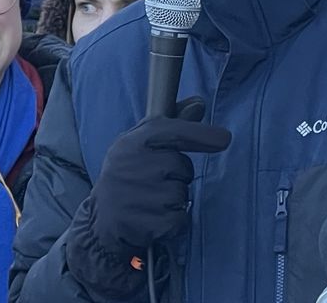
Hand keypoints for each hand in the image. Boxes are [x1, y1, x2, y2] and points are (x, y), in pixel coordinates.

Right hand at [67, 99, 230, 292]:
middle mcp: (134, 167)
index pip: (173, 132)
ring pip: (182, 193)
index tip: (224, 139)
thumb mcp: (140, 143)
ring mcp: (140, 196)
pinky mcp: (148, 223)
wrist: (101, 219)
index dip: (201, 135)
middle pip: (182, 166)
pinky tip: (152, 216)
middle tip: (155, 180)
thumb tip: (199, 103)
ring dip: (174, 198)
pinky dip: (173, 219)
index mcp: (132, 143)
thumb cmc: (127, 173)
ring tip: (151, 199)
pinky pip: (180, 216)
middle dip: (177, 174)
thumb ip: (172, 123)